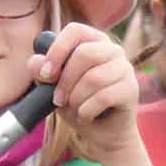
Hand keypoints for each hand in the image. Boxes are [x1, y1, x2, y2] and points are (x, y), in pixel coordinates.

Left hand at [27, 25, 162, 165]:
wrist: (103, 134)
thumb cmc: (79, 105)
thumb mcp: (54, 89)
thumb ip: (43, 74)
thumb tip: (34, 62)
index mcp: (92, 42)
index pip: (75, 31)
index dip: (57, 50)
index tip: (45, 74)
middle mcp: (112, 50)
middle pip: (84, 54)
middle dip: (65, 81)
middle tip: (57, 100)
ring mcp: (125, 68)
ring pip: (94, 78)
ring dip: (76, 99)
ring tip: (74, 109)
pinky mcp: (131, 88)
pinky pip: (103, 97)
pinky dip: (87, 111)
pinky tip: (86, 116)